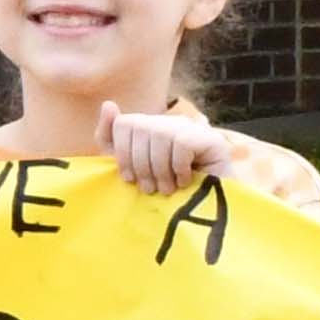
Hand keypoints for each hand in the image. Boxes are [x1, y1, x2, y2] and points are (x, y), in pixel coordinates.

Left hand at [98, 103, 224, 194]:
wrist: (205, 216)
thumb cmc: (163, 195)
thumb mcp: (130, 171)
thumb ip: (111, 141)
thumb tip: (108, 104)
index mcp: (150, 129)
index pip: (124, 123)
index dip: (122, 152)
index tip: (128, 178)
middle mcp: (170, 123)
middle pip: (140, 128)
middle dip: (140, 165)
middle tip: (149, 188)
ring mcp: (192, 129)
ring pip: (161, 135)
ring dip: (160, 170)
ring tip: (167, 189)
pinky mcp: (211, 139)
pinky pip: (182, 143)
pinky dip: (179, 167)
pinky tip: (185, 181)